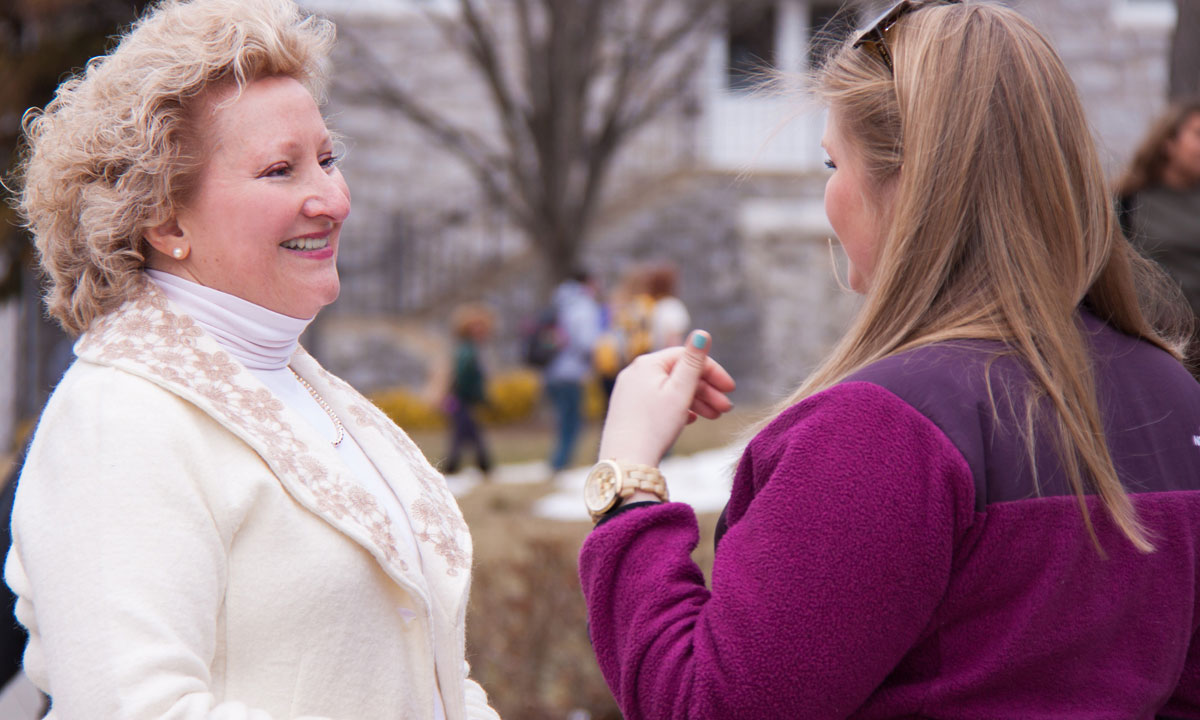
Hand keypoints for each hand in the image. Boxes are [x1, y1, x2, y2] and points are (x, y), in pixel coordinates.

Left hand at [598, 331, 735, 467]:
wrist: (626, 461)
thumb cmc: (654, 426)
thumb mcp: (680, 392)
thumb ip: (693, 362)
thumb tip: (703, 333)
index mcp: (647, 363)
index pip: (686, 357)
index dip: (712, 371)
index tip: (731, 389)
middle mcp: (634, 373)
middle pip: (678, 374)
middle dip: (706, 390)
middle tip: (726, 409)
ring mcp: (629, 391)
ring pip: (669, 390)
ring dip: (695, 401)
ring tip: (713, 417)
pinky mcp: (628, 409)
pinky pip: (658, 402)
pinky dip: (677, 408)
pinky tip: (691, 420)